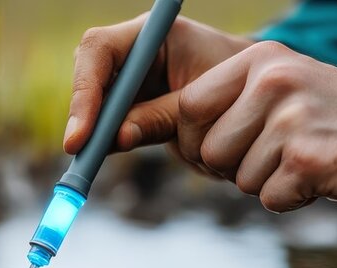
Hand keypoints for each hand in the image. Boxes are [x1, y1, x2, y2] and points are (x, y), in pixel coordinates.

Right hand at [64, 14, 253, 158]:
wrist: (255, 100)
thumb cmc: (239, 90)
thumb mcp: (205, 105)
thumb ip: (161, 118)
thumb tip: (116, 138)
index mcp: (155, 34)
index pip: (100, 50)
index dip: (84, 91)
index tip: (81, 135)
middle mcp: (134, 50)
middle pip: (88, 74)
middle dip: (83, 114)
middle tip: (81, 153)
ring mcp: (130, 77)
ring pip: (93, 102)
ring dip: (92, 132)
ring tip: (90, 164)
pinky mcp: (131, 103)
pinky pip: (106, 122)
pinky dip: (102, 142)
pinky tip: (98, 162)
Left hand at [174, 41, 336, 211]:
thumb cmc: (333, 118)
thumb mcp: (277, 91)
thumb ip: (216, 105)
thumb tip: (126, 124)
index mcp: (260, 59)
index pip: (189, 106)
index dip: (195, 139)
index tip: (218, 147)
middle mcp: (274, 81)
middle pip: (207, 149)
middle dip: (230, 166)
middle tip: (272, 155)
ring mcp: (292, 119)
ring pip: (237, 179)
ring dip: (264, 181)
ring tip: (301, 159)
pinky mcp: (308, 160)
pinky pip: (267, 199)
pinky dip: (289, 198)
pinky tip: (318, 176)